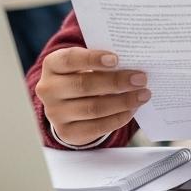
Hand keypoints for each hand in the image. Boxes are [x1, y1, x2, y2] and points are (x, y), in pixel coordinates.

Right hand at [35, 47, 149, 146]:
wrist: (65, 105)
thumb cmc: (80, 77)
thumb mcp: (82, 65)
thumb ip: (100, 63)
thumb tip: (131, 66)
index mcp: (52, 65)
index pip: (70, 59)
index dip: (92, 59)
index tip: (116, 59)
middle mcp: (48, 89)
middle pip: (84, 86)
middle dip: (116, 82)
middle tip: (140, 79)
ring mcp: (55, 113)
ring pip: (93, 108)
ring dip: (122, 102)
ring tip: (142, 95)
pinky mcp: (67, 132)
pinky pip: (97, 126)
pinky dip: (118, 118)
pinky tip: (131, 110)